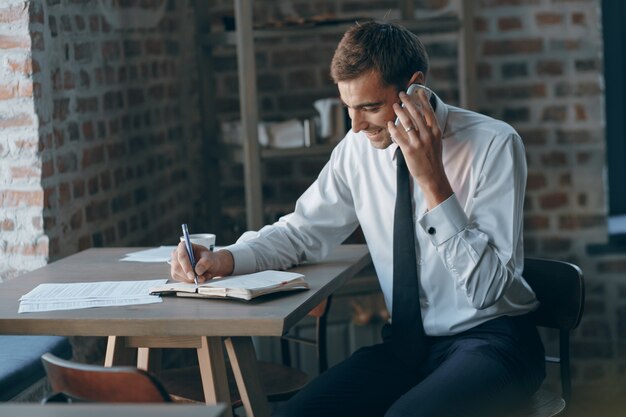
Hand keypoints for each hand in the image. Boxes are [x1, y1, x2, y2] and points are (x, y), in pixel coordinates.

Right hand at [170, 242, 233, 282]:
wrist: (210, 265)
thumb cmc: (208, 259)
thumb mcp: (210, 258)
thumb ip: (205, 262)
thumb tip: (197, 270)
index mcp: (183, 246)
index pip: (182, 256)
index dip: (186, 266)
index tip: (192, 275)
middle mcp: (176, 254)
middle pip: (177, 267)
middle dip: (189, 276)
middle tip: (201, 279)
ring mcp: (175, 264)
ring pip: (178, 275)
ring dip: (192, 279)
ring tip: (204, 276)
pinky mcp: (176, 273)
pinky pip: (181, 280)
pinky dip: (191, 281)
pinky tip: (199, 278)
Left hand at [387, 89, 452, 208]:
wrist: (433, 175)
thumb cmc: (432, 157)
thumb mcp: (435, 141)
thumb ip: (429, 129)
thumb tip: (422, 115)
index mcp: (435, 131)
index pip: (428, 111)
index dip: (422, 100)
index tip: (417, 91)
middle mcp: (428, 135)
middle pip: (416, 114)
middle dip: (408, 102)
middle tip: (401, 94)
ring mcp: (418, 143)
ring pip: (407, 123)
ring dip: (399, 112)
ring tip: (394, 106)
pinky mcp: (409, 151)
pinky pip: (399, 137)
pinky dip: (393, 128)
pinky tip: (389, 123)